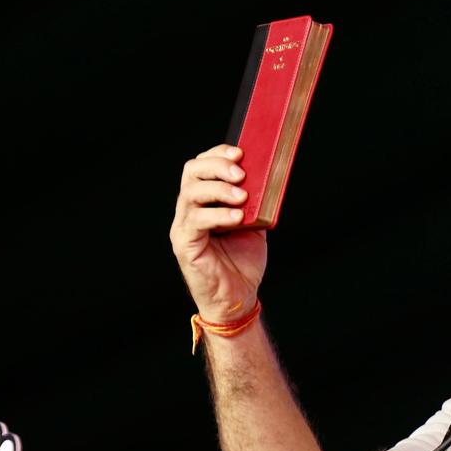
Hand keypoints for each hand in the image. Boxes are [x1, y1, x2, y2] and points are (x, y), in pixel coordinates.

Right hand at [170, 144, 266, 322]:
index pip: (202, 166)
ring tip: (242, 197)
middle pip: (191, 172)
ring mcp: (184, 227)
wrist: (238, 299)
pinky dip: (218, 215)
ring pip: (191, 193)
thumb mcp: (254, 224)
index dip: (218, 154)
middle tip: (241, 173)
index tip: (241, 152)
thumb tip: (266, 177)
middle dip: (217, 166)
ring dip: (219, 190)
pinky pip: (196, 222)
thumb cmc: (243, 262)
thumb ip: (255, 202)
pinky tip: (237, 218)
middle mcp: (189, 210)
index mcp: (204, 201)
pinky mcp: (185, 245)